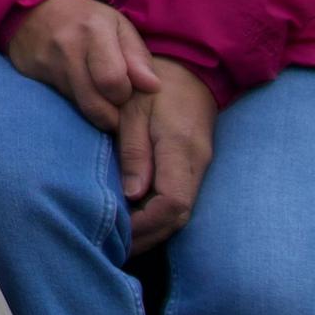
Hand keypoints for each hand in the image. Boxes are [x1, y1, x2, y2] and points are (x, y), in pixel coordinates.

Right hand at [3, 0, 160, 133]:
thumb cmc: (87, 19)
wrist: (36, 9)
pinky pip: (61, 102)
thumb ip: (138, 57)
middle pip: (94, 103)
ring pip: (77, 107)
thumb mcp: (118, 26)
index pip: (112, 81)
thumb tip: (153, 87)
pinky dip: (76, 104)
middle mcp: (67, 49)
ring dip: (95, 111)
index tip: (127, 91)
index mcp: (94, 31)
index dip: (124, 94)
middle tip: (115, 105)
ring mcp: (46, 64)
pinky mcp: (32, 76)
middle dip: (111, 114)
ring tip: (101, 98)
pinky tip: (80, 91)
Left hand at [119, 60, 216, 255]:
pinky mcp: (195, 166)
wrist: (188, 68)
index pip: (172, 203)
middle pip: (179, 216)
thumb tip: (131, 194)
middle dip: (148, 236)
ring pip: (182, 213)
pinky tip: (135, 219)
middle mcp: (197, 163)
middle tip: (114, 246)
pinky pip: (180, 199)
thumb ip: (133, 151)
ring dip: (153, 229)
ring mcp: (200, 166)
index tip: (118, 232)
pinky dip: (159, 215)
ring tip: (122, 240)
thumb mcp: (133, 109)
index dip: (146, 224)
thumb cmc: (152, 85)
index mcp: (181, 148)